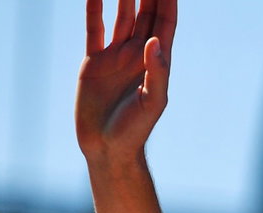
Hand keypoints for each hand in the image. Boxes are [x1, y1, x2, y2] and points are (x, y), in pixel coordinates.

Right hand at [76, 0, 177, 164]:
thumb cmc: (136, 130)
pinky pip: (95, 29)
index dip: (167, 1)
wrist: (108, 147)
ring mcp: (116, 57)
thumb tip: (155, 42)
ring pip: (122, 17)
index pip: (166, 23)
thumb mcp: (152, 103)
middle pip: (145, 14)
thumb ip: (157, 73)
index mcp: (158, 62)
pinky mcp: (95, 62)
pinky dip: (94, 10)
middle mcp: (138, 55)